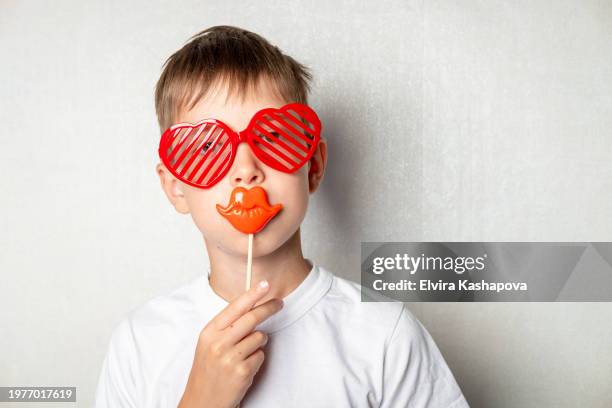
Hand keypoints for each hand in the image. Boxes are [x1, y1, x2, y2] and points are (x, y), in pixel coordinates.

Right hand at [178, 280, 282, 407]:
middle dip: (269, 308)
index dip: (252, 294)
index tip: (265, 285)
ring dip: (258, 343)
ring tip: (244, 354)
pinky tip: (244, 367)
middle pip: (252, 318)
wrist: (202, 401)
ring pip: (259, 337)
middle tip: (279, 303)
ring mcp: (230, 358)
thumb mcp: (208, 344)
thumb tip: (250, 307)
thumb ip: (226, 327)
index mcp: (209, 332)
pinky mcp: (242, 372)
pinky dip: (257, 359)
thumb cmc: (207, 371)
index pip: (235, 307)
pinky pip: (261, 355)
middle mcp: (218, 343)